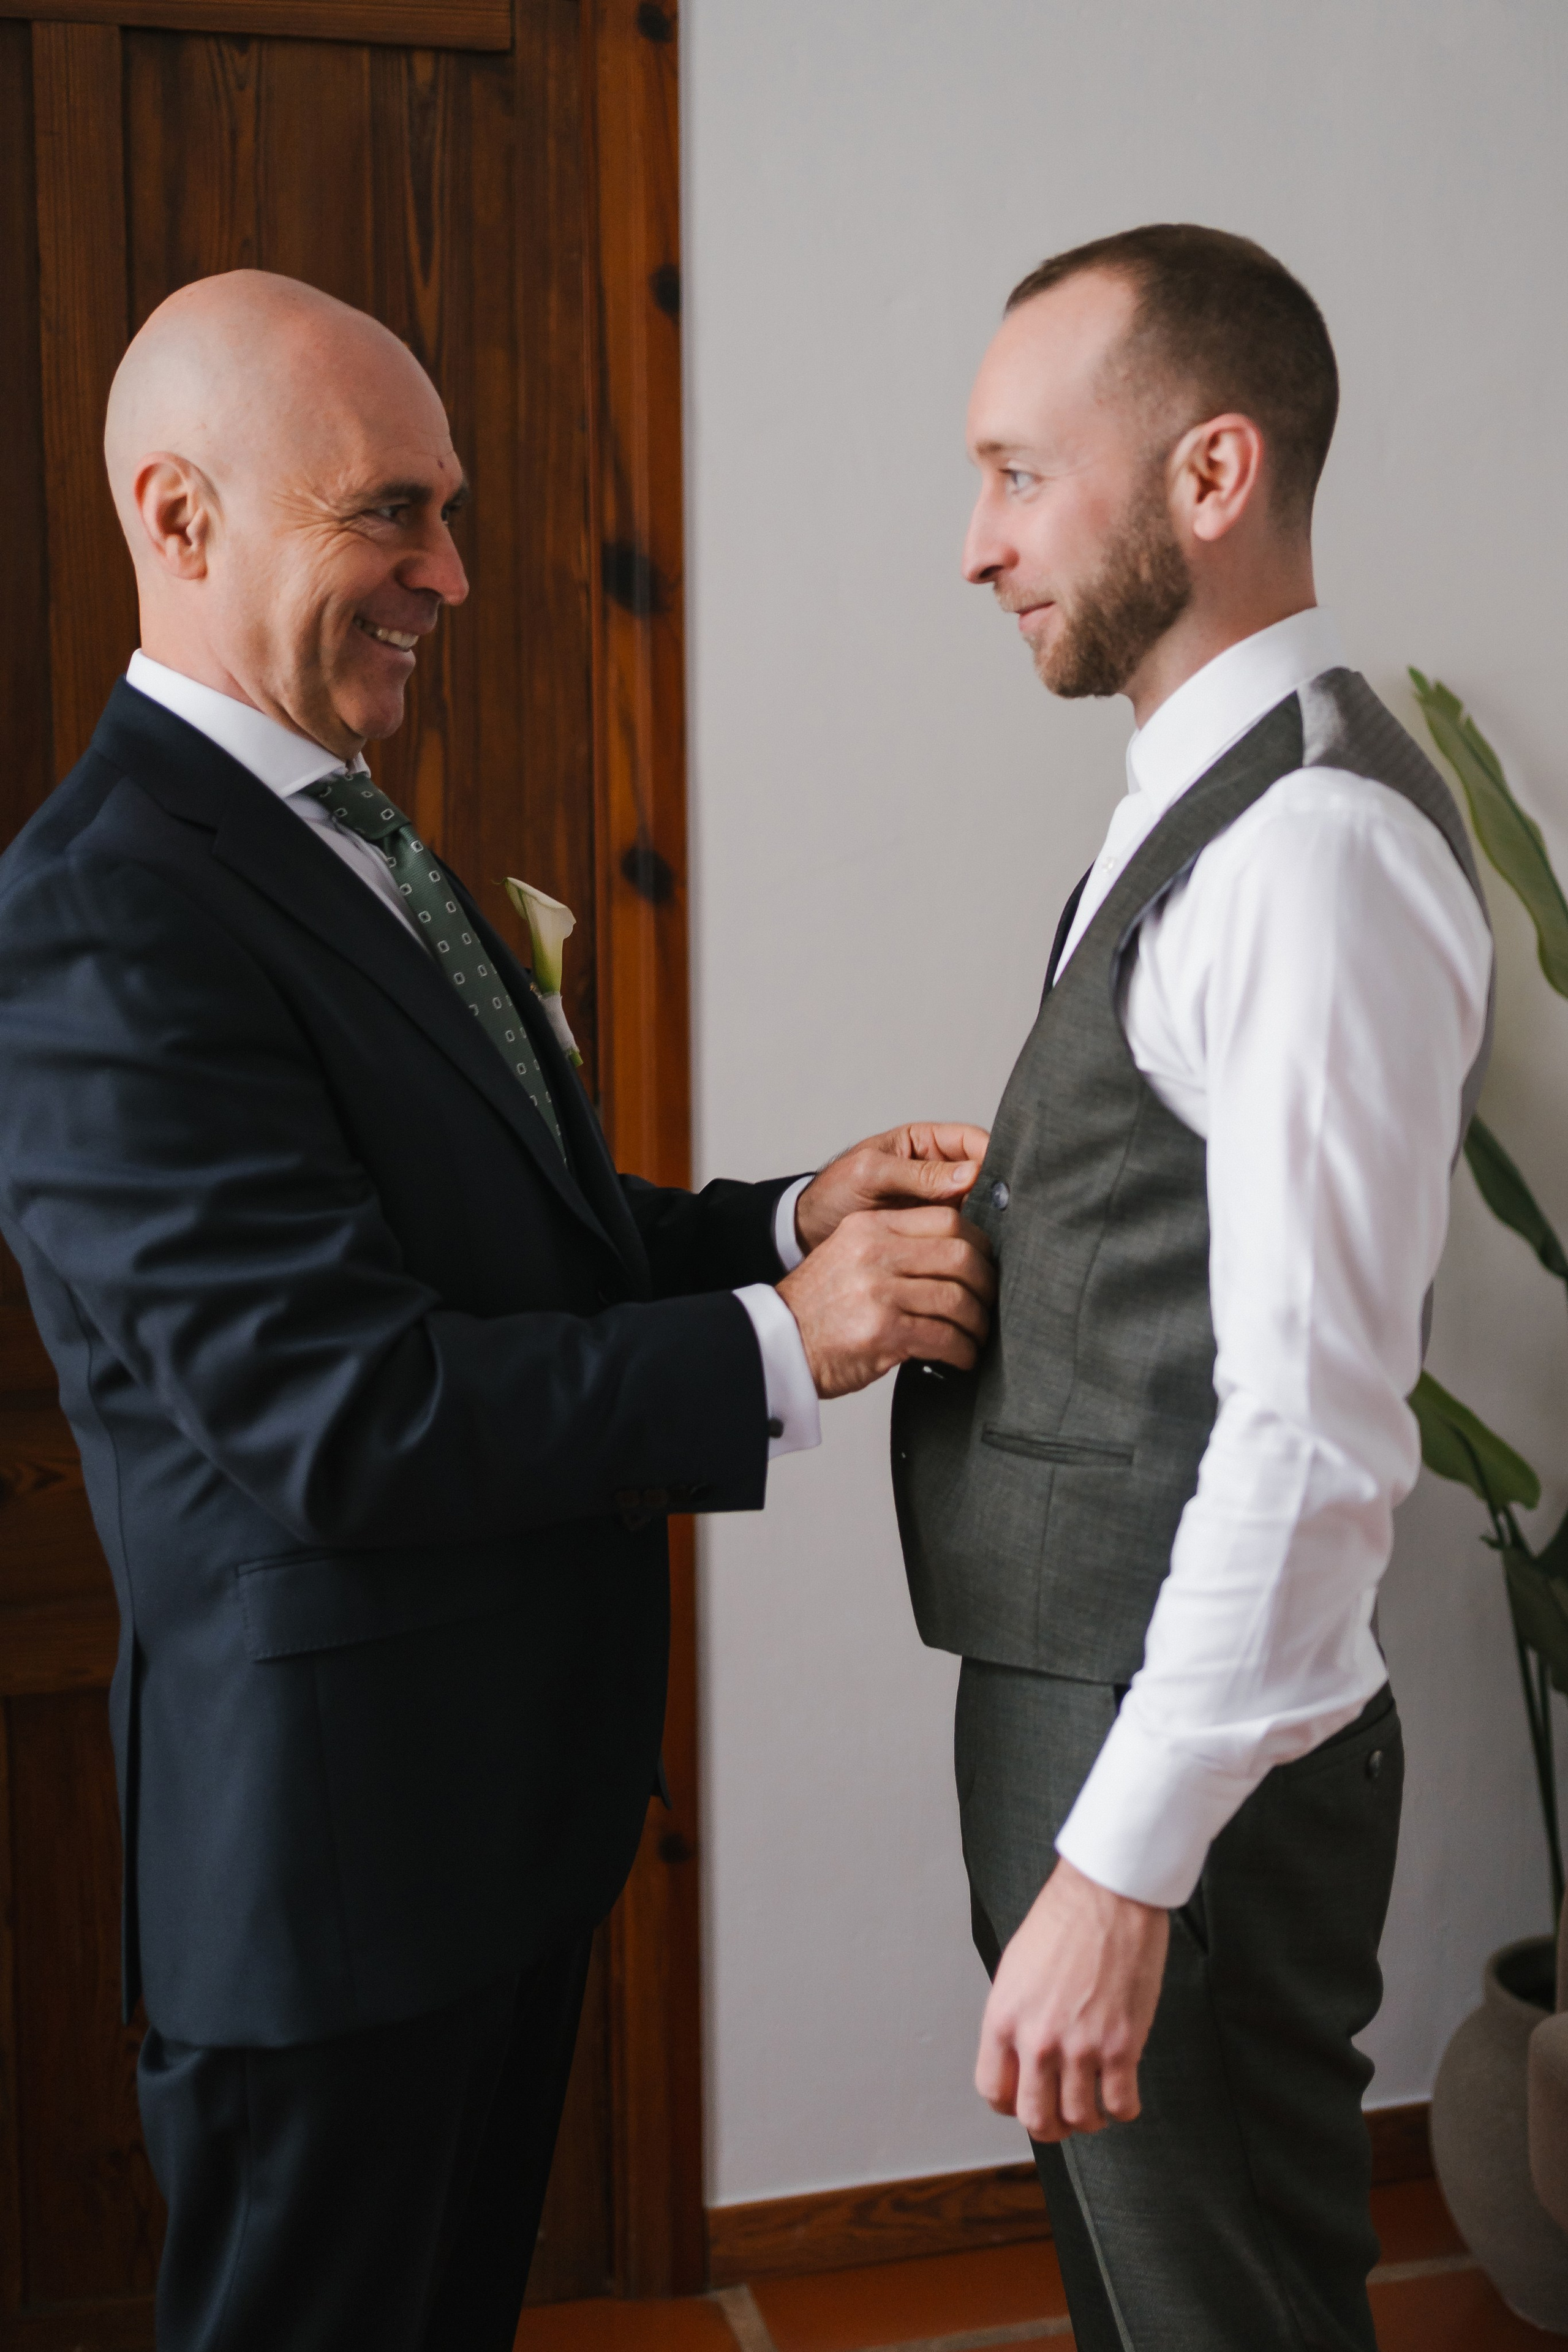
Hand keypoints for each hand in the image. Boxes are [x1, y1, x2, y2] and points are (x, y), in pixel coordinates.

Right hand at [777, 1205, 994, 1399]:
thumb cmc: (820, 1306)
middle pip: (960, 1256)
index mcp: (871, 1226)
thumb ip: (897, 1247)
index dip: (979, 1244)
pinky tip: (962, 1357)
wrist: (777, 1343)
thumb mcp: (851, 1254)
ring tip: (976, 1336)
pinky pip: (943, 1338)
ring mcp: (878, 1292)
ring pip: (956, 1299)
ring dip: (976, 1323)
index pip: (946, 1220)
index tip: (986, 1265)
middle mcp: (875, 1253)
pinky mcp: (882, 1332)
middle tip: (989, 1304)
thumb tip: (961, 1257)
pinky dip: (962, 1351)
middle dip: (985, 1285)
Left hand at [794, 1124, 990, 1253]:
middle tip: (1006, 1216)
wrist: (809, 1231)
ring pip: (982, 1206)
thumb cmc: (834, 1193)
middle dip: (998, 1192)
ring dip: (990, 1220)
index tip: (1003, 1182)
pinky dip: (973, 1241)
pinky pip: (965, 1232)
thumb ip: (917, 1173)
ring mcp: (941, 1202)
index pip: (974, 1141)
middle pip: (987, 1175)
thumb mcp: (870, 1175)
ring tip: (993, 1238)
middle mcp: (941, 1170)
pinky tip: (979, 1253)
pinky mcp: (936, 1230)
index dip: (993, 1157)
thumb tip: (971, 1174)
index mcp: (927, 1143)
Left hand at [976, 1857, 1168, 2142]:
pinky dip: (1123, 2110)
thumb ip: (1015, 2018)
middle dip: (1050, 2125)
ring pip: (1080, 2118)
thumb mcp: (1016, 1971)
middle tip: (1063, 2117)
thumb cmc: (1063, 1923)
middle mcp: (1037, 2039)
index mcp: (1003, 2019)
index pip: (993, 2091)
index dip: (1011, 2103)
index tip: (1027, 2100)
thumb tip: (1022, 2058)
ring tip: (1096, 2105)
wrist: (1106, 1896)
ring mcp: (1080, 2046)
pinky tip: (1123, 2096)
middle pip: (1035, 2117)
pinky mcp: (1122, 2045)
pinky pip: (1121, 2105)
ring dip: (1089, 2120)